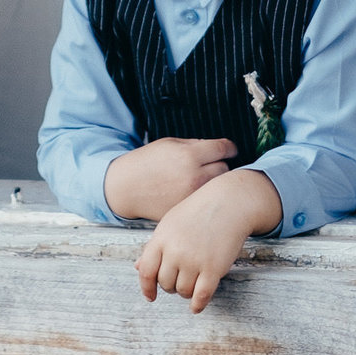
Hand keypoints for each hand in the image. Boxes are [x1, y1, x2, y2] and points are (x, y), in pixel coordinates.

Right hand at [103, 136, 236, 221]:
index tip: (230, 150)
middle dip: (220, 165)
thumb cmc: (146, 162)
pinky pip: (204, 202)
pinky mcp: (187, 210)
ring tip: (202, 180)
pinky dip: (202, 198)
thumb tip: (219, 149)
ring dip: (214, 183)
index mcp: (190, 155)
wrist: (125, 188)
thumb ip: (196, 145)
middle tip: (211, 165)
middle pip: (225, 169)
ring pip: (217, 188)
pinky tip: (192, 194)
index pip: (224, 149)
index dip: (230, 148)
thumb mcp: (170, 144)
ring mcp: (191, 196)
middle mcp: (194, 176)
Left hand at [137, 169, 281, 311]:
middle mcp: (175, 251)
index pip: (146, 271)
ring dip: (186, 293)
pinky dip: (198, 305)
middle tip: (180, 281)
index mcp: (161, 239)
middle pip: (165, 283)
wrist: (228, 203)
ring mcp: (194, 260)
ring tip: (192, 285)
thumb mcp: (169, 225)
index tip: (151, 296)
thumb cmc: (197, 212)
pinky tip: (197, 307)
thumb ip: (154, 247)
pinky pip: (201, 295)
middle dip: (171, 287)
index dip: (147, 288)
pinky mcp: (213, 268)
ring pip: (183, 291)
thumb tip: (138, 267)